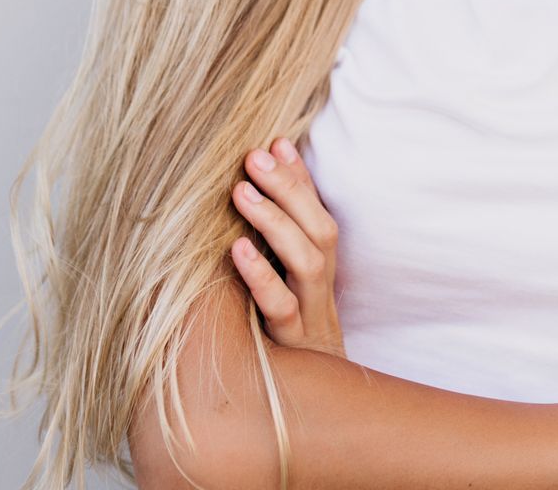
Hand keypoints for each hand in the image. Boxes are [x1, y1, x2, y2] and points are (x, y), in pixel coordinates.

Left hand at [229, 135, 346, 358]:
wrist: (311, 418)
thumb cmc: (283, 349)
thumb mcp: (280, 297)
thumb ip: (268, 253)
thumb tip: (238, 200)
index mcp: (321, 275)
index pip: (319, 213)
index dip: (301, 178)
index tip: (276, 140)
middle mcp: (322, 291)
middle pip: (321, 230)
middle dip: (290, 189)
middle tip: (255, 156)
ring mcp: (311, 319)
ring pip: (308, 263)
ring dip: (277, 222)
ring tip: (242, 191)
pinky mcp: (291, 347)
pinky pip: (282, 309)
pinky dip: (261, 277)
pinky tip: (235, 251)